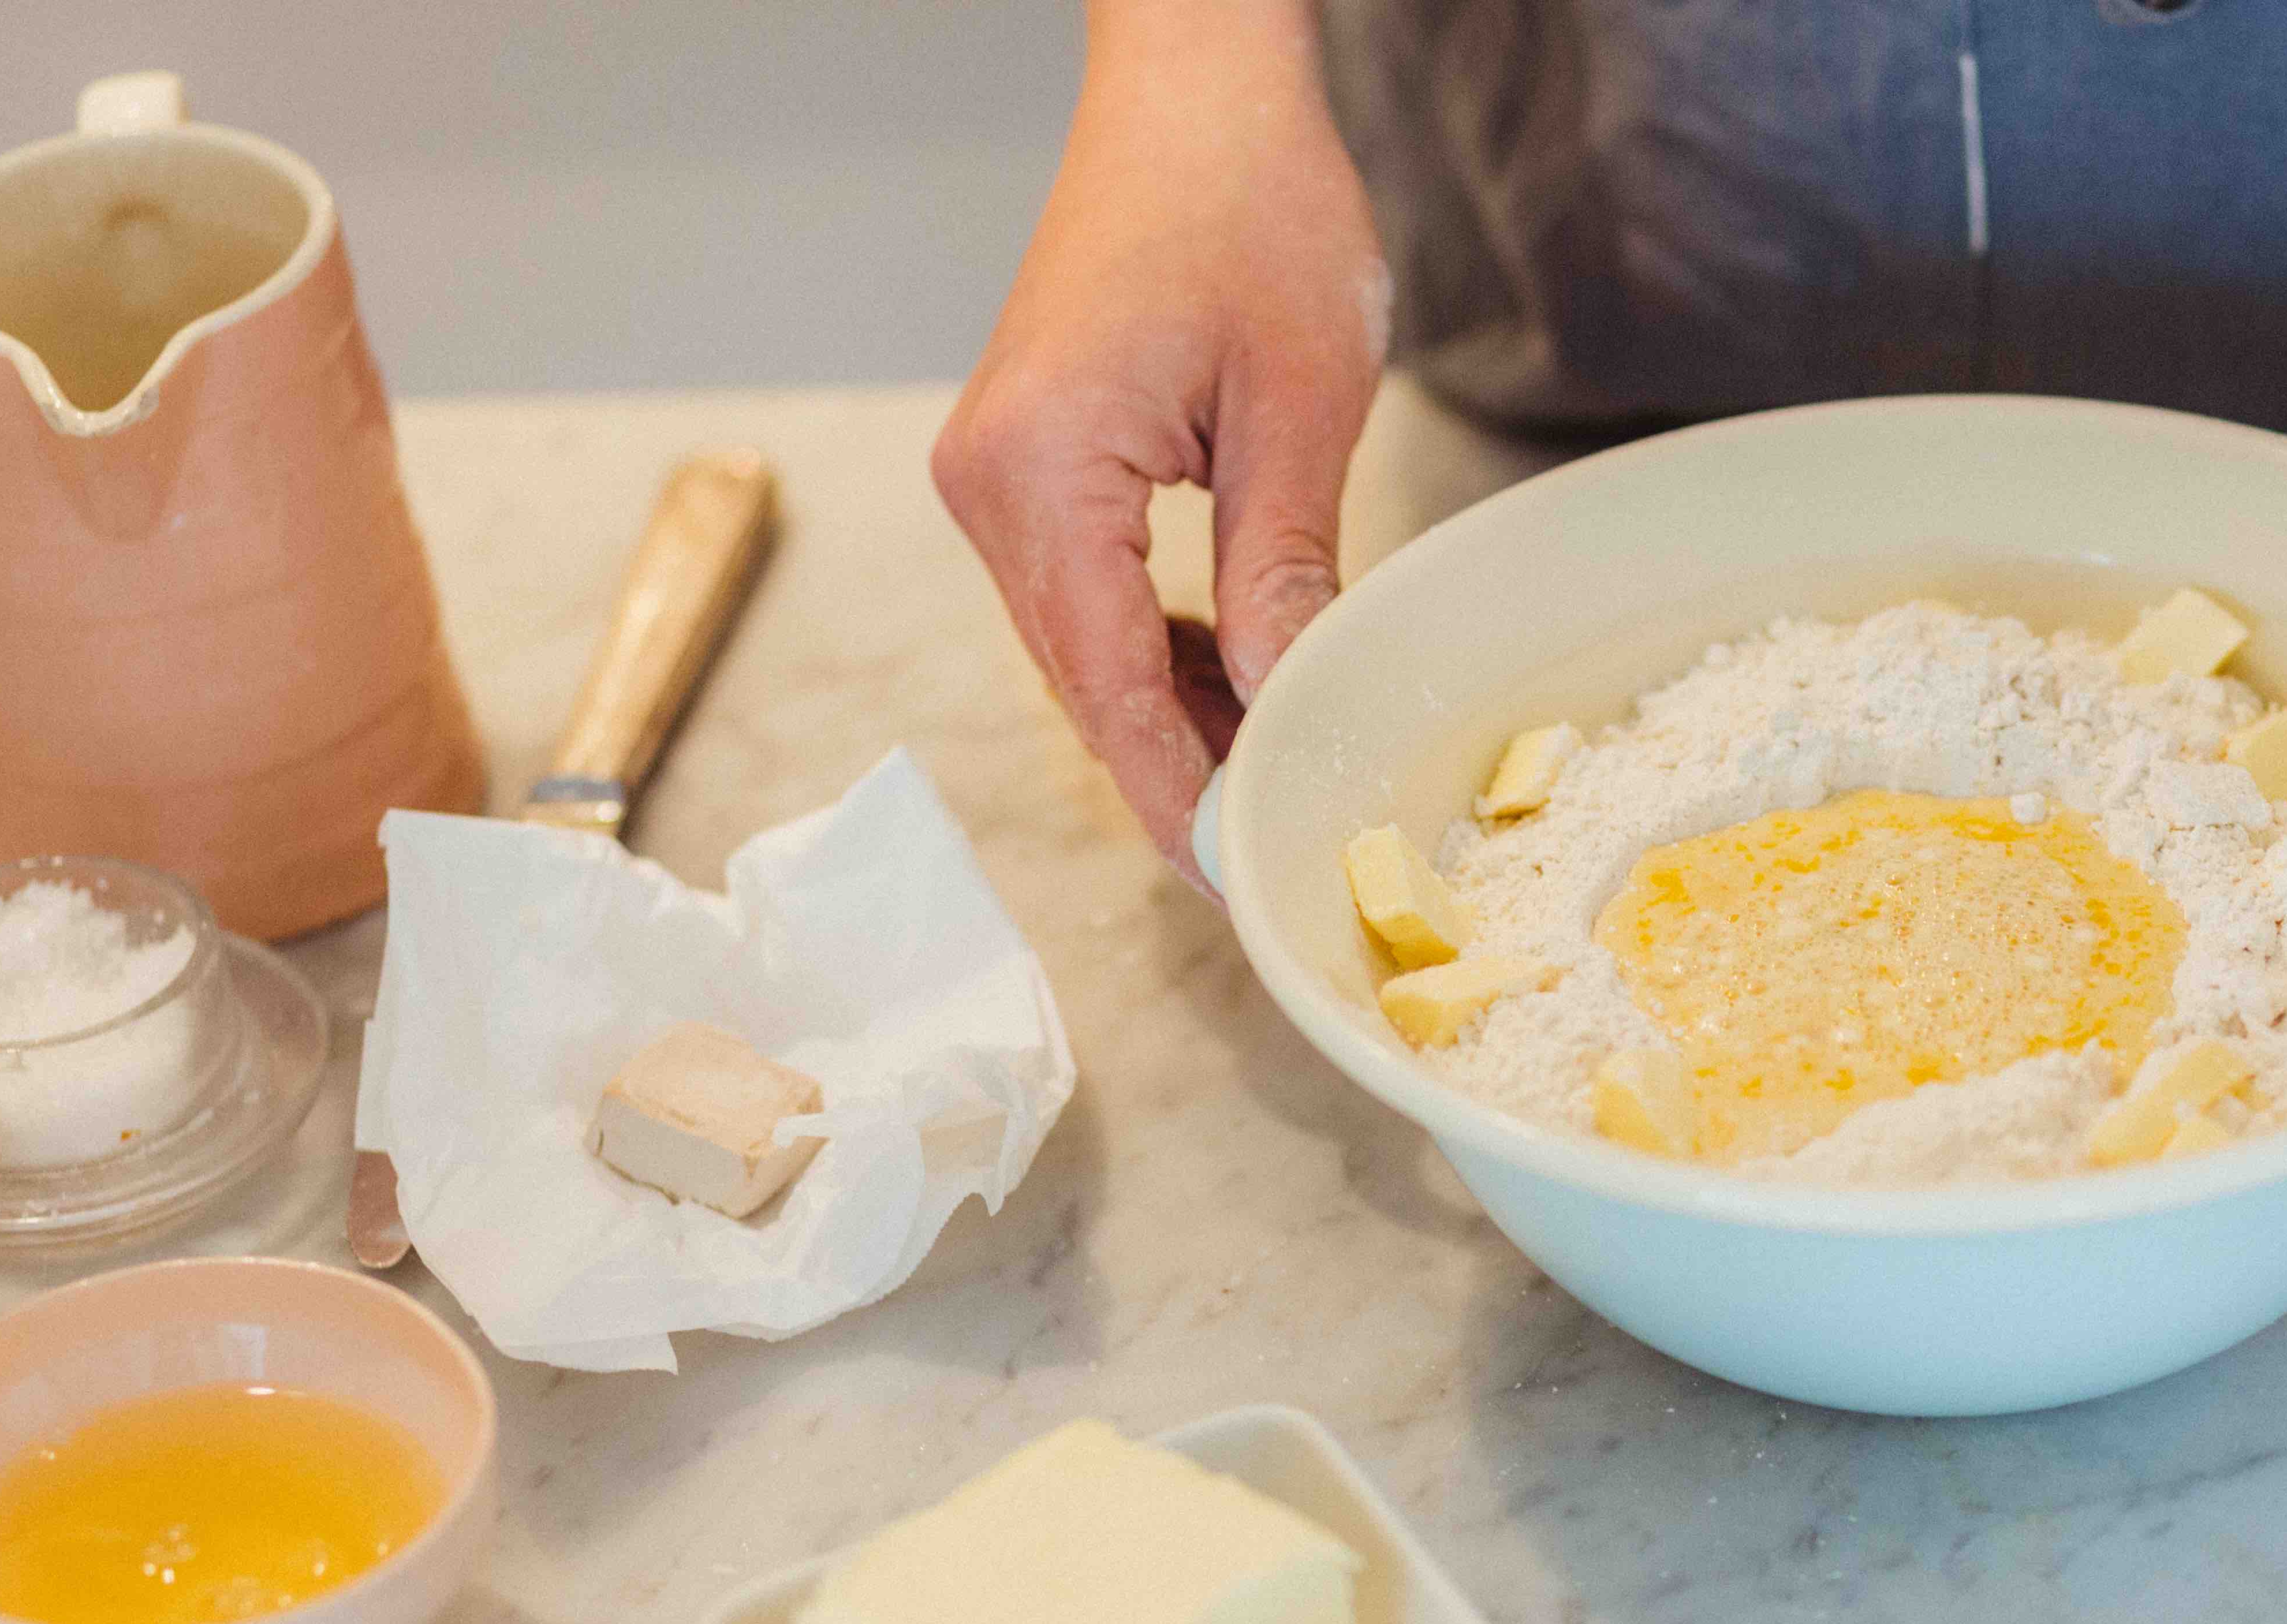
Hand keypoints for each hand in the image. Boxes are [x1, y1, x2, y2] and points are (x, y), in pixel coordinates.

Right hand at [933, 0, 1385, 880]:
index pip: (1108, 686)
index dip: (1177, 792)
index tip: (1239, 869)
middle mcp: (987, 487)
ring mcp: (995, 477)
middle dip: (1179, 768)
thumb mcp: (1299, 402)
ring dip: (1172, 713)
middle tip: (1279, 840)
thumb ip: (1281, 568)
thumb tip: (1284, 706)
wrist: (1195, 91)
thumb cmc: (1250, 204)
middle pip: (1083, 684)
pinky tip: (1233, 679)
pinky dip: (1157, 649)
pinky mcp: (1025, 465)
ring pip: (1084, 650)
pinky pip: (1085, 596)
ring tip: (1273, 765)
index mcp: (1038, 473)